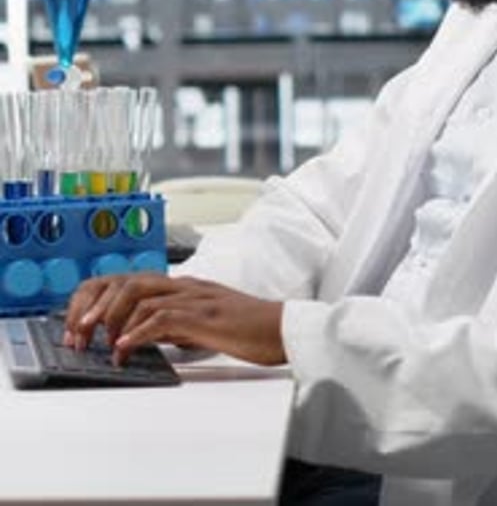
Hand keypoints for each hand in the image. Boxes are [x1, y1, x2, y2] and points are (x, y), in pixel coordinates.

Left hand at [64, 273, 285, 366]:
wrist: (284, 328)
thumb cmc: (249, 328)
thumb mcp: (203, 324)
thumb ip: (175, 324)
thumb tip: (145, 337)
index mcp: (183, 285)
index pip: (129, 279)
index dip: (101, 297)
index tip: (81, 322)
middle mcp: (184, 285)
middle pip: (127, 281)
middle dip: (97, 306)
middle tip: (79, 334)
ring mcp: (195, 297)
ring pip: (140, 295)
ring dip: (112, 320)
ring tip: (98, 343)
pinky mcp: (205, 316)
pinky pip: (163, 317)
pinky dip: (138, 332)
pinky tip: (125, 349)